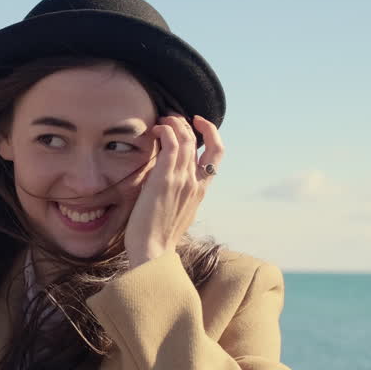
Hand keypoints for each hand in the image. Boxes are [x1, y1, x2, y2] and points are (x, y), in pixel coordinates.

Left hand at [123, 114, 224, 266]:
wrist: (153, 251)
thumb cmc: (159, 235)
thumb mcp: (178, 211)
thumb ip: (181, 194)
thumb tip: (171, 181)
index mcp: (202, 190)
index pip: (217, 153)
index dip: (211, 133)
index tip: (197, 123)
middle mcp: (196, 182)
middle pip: (203, 141)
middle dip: (189, 123)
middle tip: (171, 117)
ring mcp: (182, 180)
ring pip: (187, 139)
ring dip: (175, 123)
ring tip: (161, 120)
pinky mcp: (165, 179)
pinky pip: (171, 145)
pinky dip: (165, 131)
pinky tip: (155, 130)